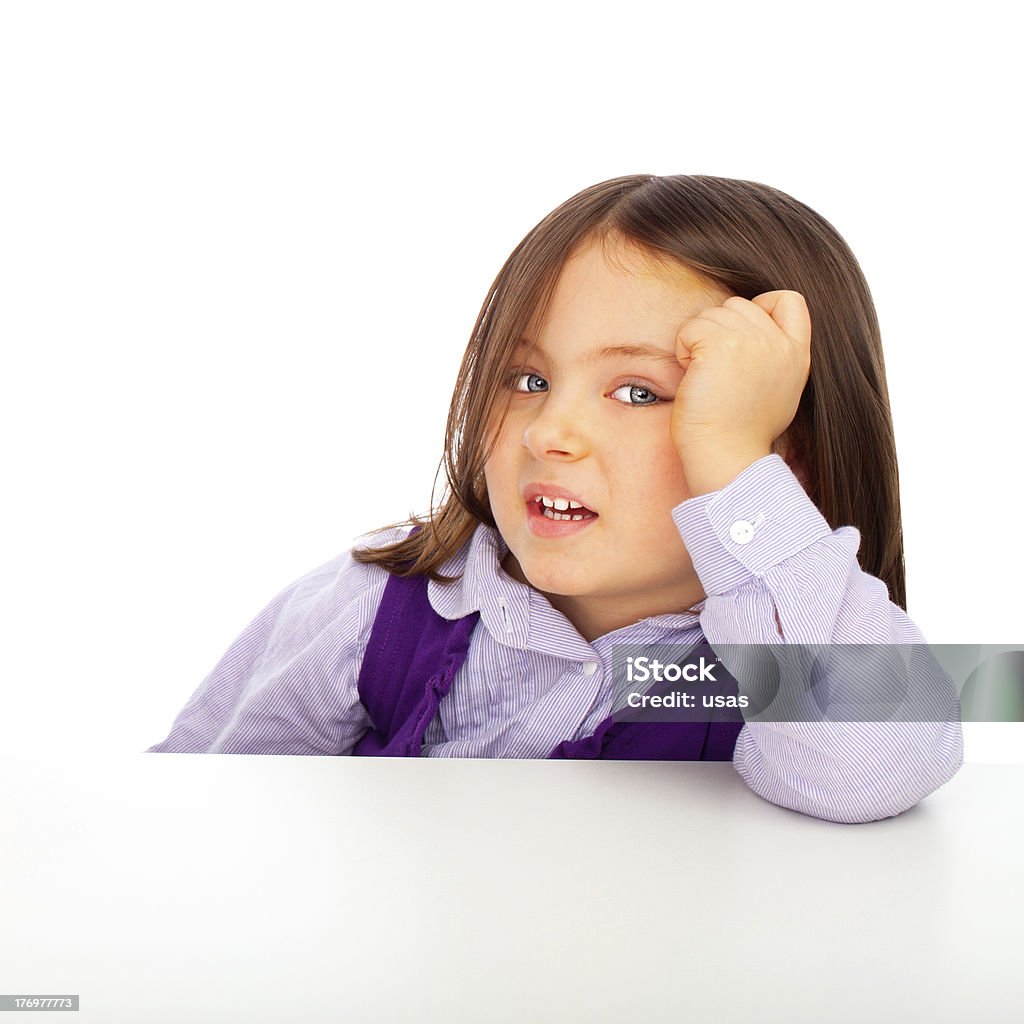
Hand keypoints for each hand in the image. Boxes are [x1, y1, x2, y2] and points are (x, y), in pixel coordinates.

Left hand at [670, 290, 811, 495]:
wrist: (727, 456)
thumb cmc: (741, 432)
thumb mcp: (780, 391)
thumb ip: (775, 357)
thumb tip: (754, 335)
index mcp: (797, 354)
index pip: (790, 300)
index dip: (762, 306)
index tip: (740, 337)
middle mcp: (779, 343)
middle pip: (738, 305)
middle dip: (718, 331)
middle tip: (716, 371)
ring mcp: (751, 341)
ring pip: (712, 314)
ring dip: (698, 342)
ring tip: (706, 378)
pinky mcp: (720, 345)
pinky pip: (690, 327)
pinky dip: (683, 349)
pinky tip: (693, 377)